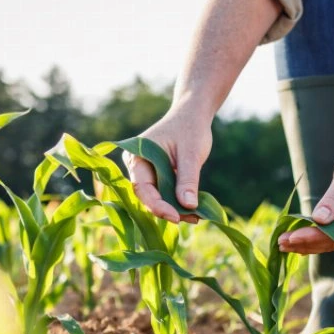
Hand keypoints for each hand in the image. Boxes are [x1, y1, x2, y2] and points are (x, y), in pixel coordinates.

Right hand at [123, 106, 211, 223]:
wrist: (192, 115)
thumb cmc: (190, 129)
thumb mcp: (191, 154)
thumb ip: (188, 179)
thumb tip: (188, 206)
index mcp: (137, 156)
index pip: (142, 187)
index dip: (157, 205)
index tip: (176, 217)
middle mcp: (137, 166)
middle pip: (148, 196)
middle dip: (168, 210)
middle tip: (192, 218)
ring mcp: (147, 172)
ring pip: (157, 198)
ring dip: (175, 209)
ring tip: (196, 216)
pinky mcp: (158, 177)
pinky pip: (165, 194)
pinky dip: (178, 202)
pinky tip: (194, 210)